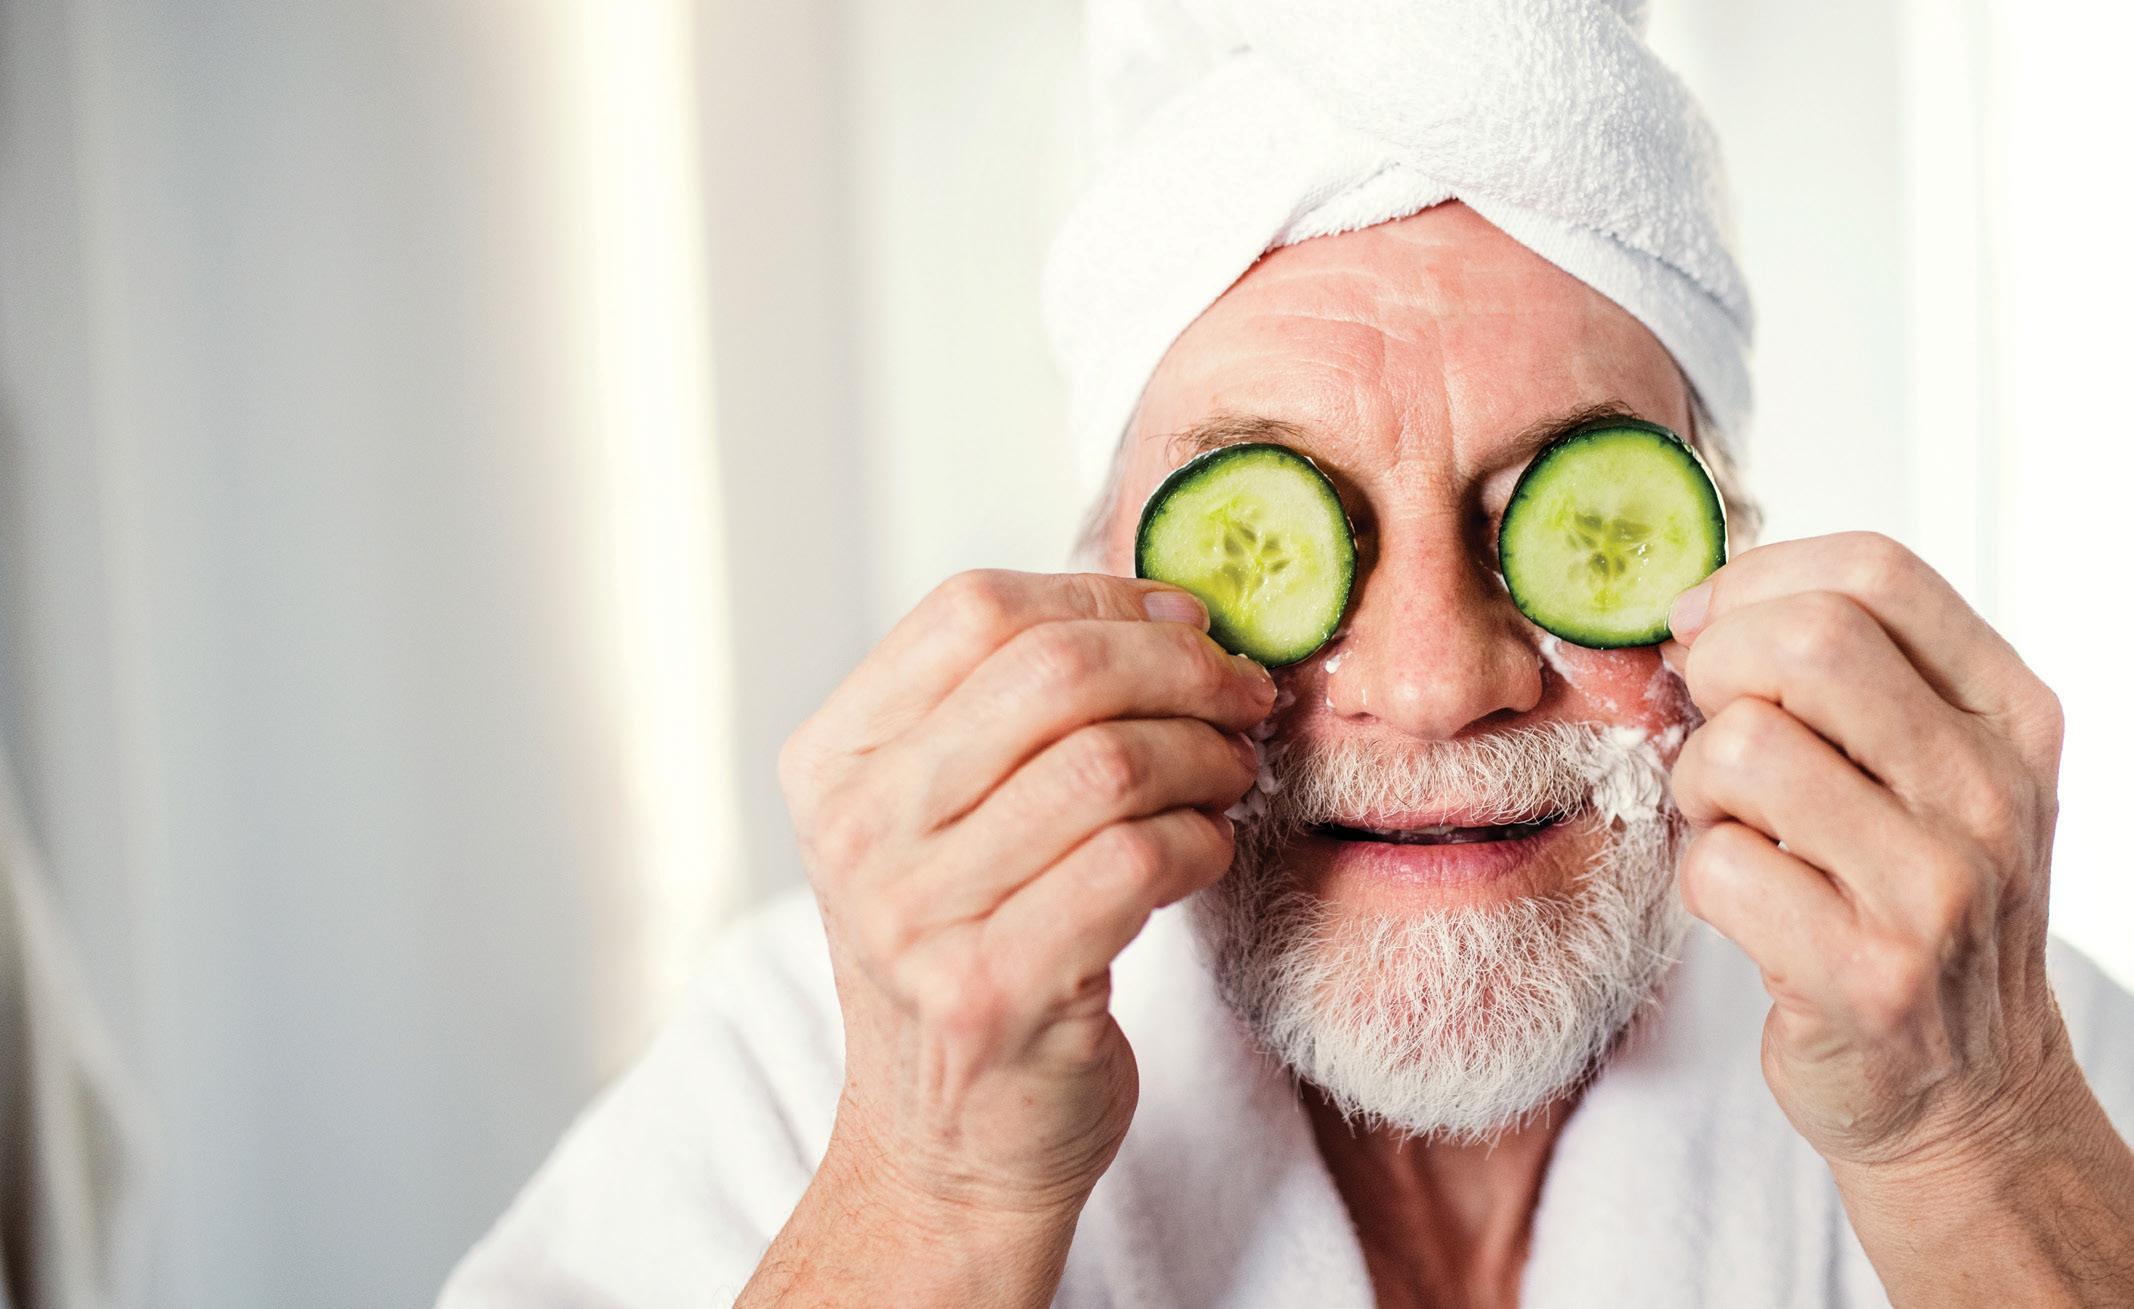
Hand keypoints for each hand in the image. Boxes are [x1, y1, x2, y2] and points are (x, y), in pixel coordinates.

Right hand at [744, 570, 1270, 1305]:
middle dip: (1179, 667)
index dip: (1101, 597)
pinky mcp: (993, 994)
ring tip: (1230, 772)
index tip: (1184, 623)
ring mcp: (915, 919)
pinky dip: (1200, 840)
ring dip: (1205, 755)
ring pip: (1108, 764)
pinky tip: (1204, 852)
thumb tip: (1173, 606)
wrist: (950, 1147)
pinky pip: (1136, 863)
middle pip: (1051, 674)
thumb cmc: (973, 950)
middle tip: (1241, 693)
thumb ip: (1014, 710)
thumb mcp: (942, 818)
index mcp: (833, 762)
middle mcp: (857, 833)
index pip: (973, 611)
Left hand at [1666, 532, 2133, 1301]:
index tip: (1707, 626)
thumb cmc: (1912, 902)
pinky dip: (1700, 877)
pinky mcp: (1867, 976)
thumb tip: (1700, 598)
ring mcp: (1937, 888)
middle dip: (1716, 667)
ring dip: (1698, 781)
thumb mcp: (1925, 770)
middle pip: (1807, 641)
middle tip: (1708, 723)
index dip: (1756, 581)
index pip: (1875, 570)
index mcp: (2009, 715)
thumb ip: (1844, 678)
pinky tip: (1743, 902)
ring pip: (1746, 749)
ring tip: (1731, 824)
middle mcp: (1990, 792)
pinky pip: (1719, 866)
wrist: (1966, 1091)